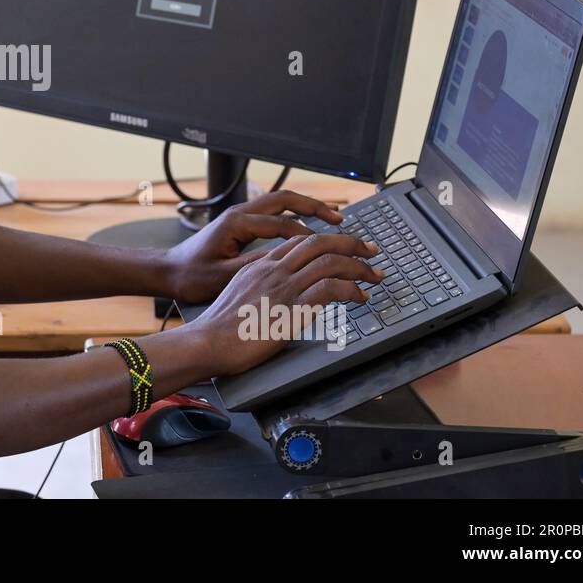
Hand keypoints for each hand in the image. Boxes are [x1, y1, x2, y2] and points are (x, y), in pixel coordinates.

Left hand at [163, 191, 345, 304]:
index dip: (311, 236)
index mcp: (237, 223)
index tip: (333, 247)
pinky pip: (274, 212)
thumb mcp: (226, 276)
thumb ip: (257, 266)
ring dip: (307, 208)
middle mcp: (240, 213)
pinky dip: (294, 216)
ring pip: (280, 202)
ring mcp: (240, 216)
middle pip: (286, 200)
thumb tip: (289, 260)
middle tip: (341, 218)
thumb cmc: (191, 277)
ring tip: (334, 217)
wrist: (168, 272)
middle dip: (316, 207)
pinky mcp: (240, 224)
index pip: (284, 224)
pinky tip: (309, 227)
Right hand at [191, 232, 383, 376]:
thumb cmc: (219, 328)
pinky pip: (331, 288)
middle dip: (350, 243)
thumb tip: (277, 295)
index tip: (341, 246)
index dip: (325, 240)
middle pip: (319, 242)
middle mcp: (274, 270)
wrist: (208, 341)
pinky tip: (360, 297)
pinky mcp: (293, 308)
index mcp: (259, 265)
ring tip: (374, 275)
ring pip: (330, 261)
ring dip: (358, 266)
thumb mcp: (238, 296)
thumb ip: (259, 287)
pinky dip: (351, 289)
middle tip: (369, 250)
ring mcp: (284, 287)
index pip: (299, 242)